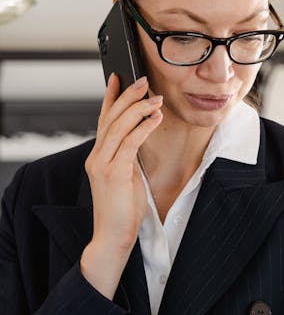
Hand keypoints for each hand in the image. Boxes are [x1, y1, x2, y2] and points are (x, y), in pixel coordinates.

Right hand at [80, 74, 162, 298]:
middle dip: (127, 96)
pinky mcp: (114, 172)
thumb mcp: (125, 177)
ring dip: (139, 108)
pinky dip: (143, 127)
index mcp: (98, 157)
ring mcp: (103, 164)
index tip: (117, 78)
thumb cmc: (122, 211)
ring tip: (155, 97)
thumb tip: (139, 137)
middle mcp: (97, 157)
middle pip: (111, 118)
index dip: (110, 98)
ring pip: (120, 127)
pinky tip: (155, 118)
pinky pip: (130, 143)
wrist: (113, 236)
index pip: (104, 120)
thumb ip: (127, 157)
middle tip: (143, 80)